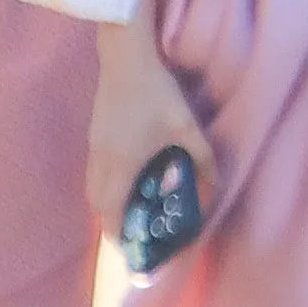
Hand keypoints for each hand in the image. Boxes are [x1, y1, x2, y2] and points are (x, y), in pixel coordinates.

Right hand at [83, 21, 201, 232]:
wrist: (125, 58)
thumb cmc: (157, 93)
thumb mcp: (187, 126)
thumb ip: (202, 158)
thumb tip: (214, 184)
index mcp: (122, 164)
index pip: (112, 210)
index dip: (118, 232)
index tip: (129, 248)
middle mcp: (102, 160)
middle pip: (98, 203)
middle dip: (112, 221)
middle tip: (133, 230)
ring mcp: (94, 146)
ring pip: (93, 187)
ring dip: (108, 202)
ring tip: (131, 207)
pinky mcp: (94, 134)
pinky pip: (94, 171)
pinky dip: (106, 183)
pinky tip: (127, 176)